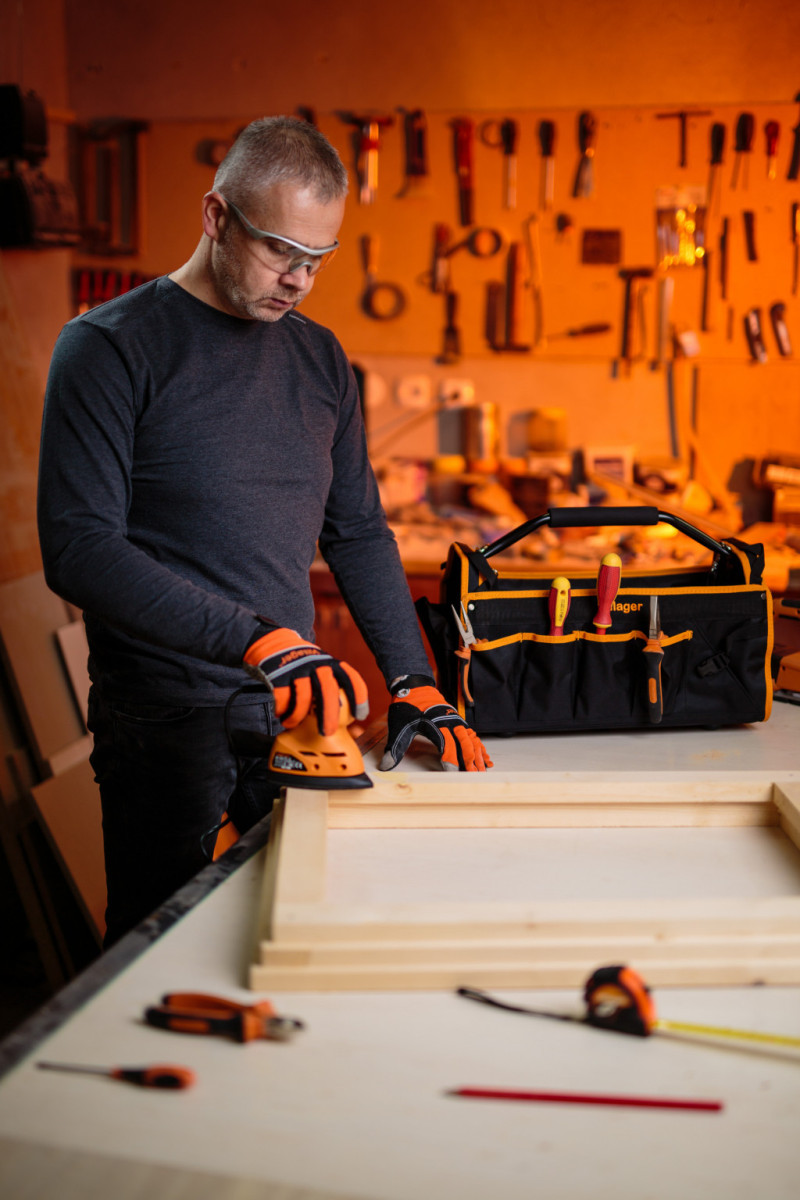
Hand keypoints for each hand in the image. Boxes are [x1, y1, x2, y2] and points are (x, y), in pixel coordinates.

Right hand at [244, 628, 367, 736]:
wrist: (273, 643)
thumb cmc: (301, 664)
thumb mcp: (320, 666)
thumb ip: (331, 684)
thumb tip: (343, 720)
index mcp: (330, 663)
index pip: (350, 678)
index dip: (358, 697)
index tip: (360, 715)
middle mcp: (316, 664)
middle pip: (328, 690)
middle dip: (329, 714)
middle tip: (327, 732)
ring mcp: (297, 668)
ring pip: (303, 697)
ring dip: (298, 716)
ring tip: (292, 724)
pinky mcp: (278, 674)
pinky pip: (283, 698)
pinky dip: (282, 711)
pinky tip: (281, 715)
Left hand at [378, 676, 492, 771]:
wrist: (415, 688)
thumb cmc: (407, 707)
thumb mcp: (398, 726)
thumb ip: (394, 748)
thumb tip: (386, 766)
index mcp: (435, 724)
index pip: (446, 745)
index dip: (450, 759)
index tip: (453, 772)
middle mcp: (449, 722)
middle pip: (464, 743)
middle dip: (469, 760)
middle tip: (473, 775)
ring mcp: (456, 722)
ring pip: (472, 740)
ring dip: (478, 756)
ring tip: (482, 771)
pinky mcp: (459, 722)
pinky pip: (473, 737)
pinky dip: (481, 749)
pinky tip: (486, 760)